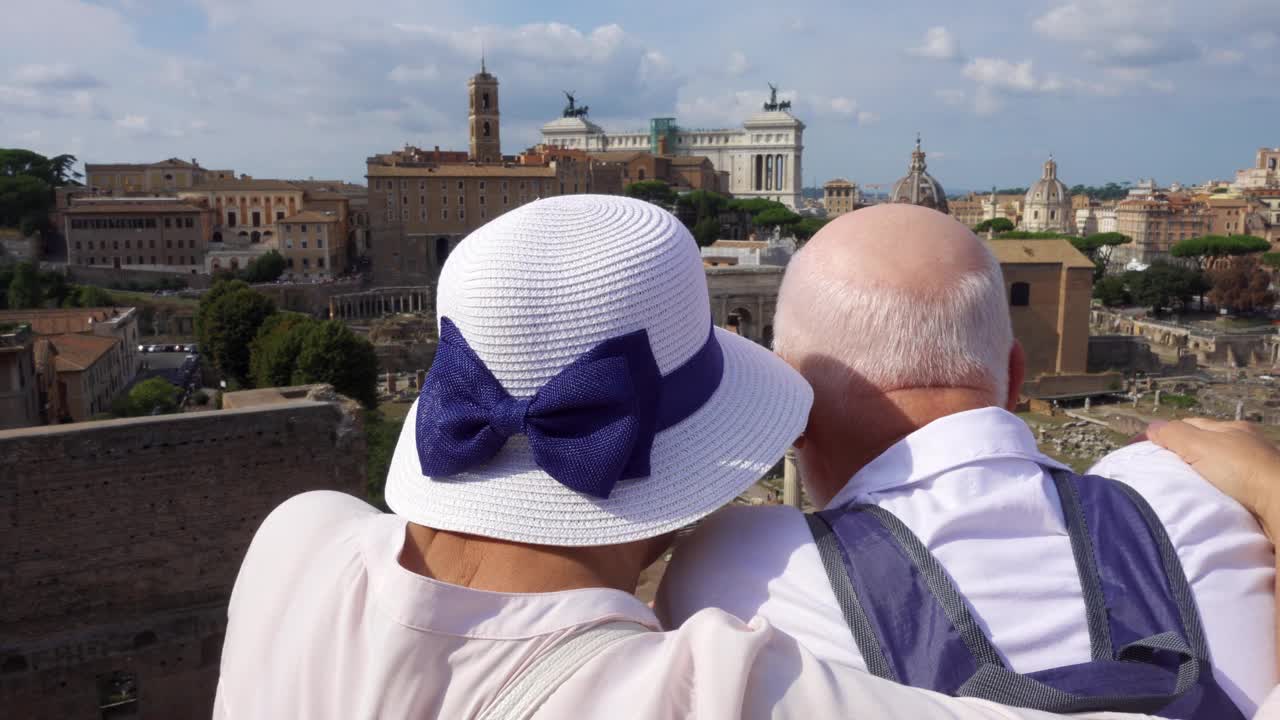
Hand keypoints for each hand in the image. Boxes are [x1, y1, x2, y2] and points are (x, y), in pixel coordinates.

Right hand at [1147, 418, 1279, 537]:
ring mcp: (1254, 470)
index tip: (1141, 449)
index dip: (1164, 434)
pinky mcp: (1259, 494)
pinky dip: (1214, 493)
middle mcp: (1246, 446)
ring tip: (1181, 489)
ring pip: (1216, 468)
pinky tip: (1207, 502)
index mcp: (1232, 429)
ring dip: (1199, 477)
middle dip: (1182, 455)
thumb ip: (1174, 434)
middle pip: (1204, 446)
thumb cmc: (1243, 470)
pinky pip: (1229, 489)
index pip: (1190, 425)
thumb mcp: (1201, 445)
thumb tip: (1151, 427)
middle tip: (1159, 471)